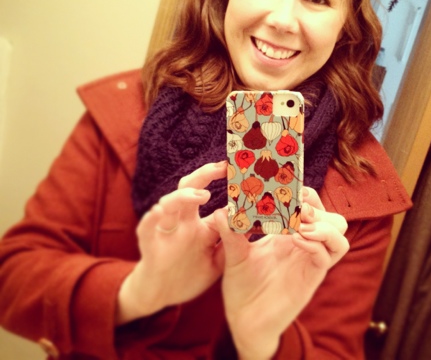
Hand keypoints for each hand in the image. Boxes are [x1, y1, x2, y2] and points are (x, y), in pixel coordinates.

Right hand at [116, 161, 226, 324]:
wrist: (161, 295)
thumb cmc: (190, 273)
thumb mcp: (218, 261)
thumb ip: (232, 244)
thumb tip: (253, 226)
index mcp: (199, 224)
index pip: (209, 195)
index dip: (220, 183)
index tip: (237, 168)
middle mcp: (182, 222)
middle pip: (189, 189)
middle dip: (204, 175)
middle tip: (222, 167)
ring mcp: (166, 232)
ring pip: (168, 204)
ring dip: (183, 196)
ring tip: (202, 195)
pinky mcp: (151, 247)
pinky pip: (146, 229)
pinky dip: (151, 219)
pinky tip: (159, 212)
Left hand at [214, 187, 348, 359]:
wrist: (243, 319)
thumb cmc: (242, 284)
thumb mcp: (234, 253)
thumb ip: (230, 231)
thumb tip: (221, 210)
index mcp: (288, 233)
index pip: (311, 206)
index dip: (306, 194)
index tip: (291, 189)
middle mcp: (303, 245)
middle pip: (332, 218)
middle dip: (318, 208)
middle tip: (299, 207)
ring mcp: (309, 261)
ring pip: (339, 236)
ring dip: (323, 225)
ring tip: (300, 224)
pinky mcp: (310, 278)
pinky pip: (326, 257)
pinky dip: (316, 243)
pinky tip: (297, 239)